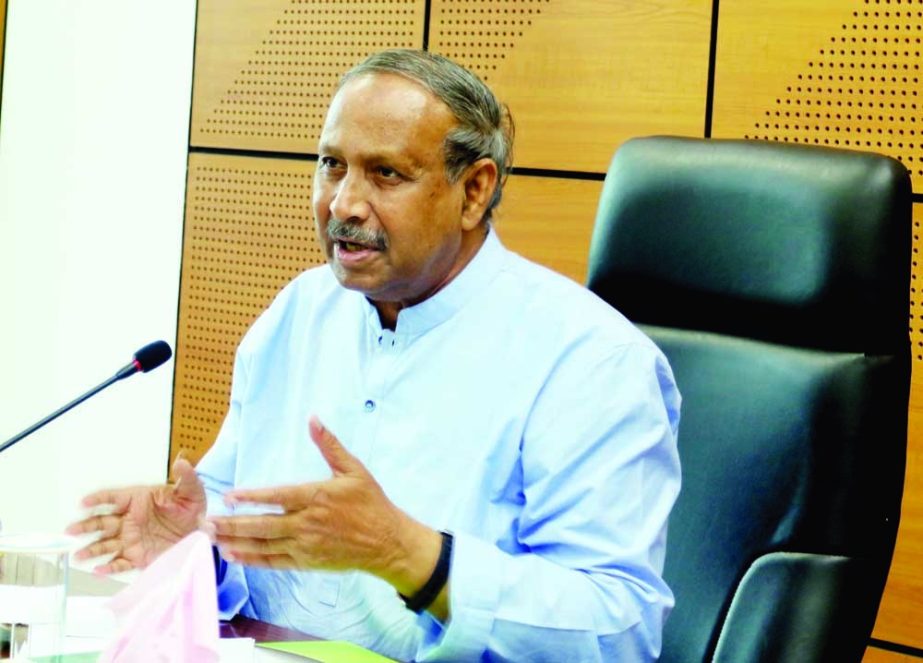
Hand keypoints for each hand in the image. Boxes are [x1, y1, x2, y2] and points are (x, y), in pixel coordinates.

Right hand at [66, 456, 205, 573]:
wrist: (201, 533)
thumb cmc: (193, 509)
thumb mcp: (192, 492)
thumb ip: (186, 478)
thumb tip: (182, 461)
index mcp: (139, 500)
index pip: (114, 498)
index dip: (99, 499)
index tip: (85, 503)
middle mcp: (130, 520)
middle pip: (103, 522)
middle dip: (86, 526)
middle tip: (71, 530)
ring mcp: (132, 539)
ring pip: (106, 544)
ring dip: (92, 549)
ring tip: (78, 555)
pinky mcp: (138, 556)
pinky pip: (120, 562)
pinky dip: (109, 567)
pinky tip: (98, 570)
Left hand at [207, 417, 441, 596]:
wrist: (387, 542)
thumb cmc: (370, 503)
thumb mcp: (354, 469)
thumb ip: (329, 445)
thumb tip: (313, 419)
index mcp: (316, 497)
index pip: (277, 497)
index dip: (251, 497)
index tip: (229, 496)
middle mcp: (307, 523)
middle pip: (262, 525)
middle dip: (232, 524)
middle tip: (206, 522)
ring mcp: (305, 545)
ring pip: (263, 545)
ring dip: (236, 542)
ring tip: (211, 538)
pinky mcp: (307, 561)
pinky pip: (274, 562)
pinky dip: (252, 560)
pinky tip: (234, 555)